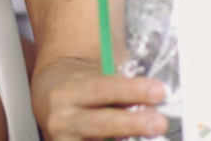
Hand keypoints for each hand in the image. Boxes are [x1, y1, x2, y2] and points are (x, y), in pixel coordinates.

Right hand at [41, 73, 167, 139]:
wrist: (51, 101)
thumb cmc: (83, 86)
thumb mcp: (96, 77)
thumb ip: (121, 88)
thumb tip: (156, 97)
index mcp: (69, 91)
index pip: (103, 89)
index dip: (132, 91)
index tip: (159, 91)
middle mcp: (63, 119)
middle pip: (100, 123)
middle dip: (132, 123)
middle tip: (160, 122)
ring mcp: (64, 140)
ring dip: (127, 138)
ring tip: (152, 134)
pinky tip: (135, 140)